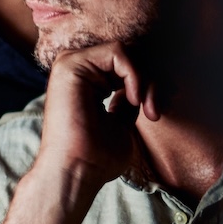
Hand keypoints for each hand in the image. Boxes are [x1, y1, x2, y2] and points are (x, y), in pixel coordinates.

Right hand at [34, 41, 155, 184]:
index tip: (152, 113)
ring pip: (125, 51)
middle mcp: (75, 69)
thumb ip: (126, 99)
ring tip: (145, 108)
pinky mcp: (70, 64)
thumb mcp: (121, 121)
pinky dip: (134, 74)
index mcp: (84, 81)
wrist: (77, 172)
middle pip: (127, 56)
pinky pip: (117, 51)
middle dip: (149, 80)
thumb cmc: (97, 157)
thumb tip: (139, 84)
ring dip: (144, 79)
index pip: (125, 66)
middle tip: (152, 111)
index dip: (147, 83)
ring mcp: (70, 64)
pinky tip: (133, 99)